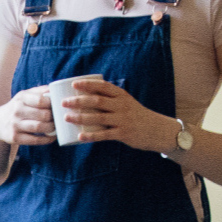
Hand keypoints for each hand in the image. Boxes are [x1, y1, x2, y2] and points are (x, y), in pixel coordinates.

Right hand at [0, 86, 55, 146]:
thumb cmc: (18, 107)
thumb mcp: (24, 96)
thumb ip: (39, 91)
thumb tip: (56, 89)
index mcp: (21, 98)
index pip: (40, 100)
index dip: (52, 104)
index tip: (58, 107)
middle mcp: (17, 110)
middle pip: (43, 115)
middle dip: (55, 118)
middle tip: (59, 119)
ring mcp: (15, 124)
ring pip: (39, 127)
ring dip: (52, 128)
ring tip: (56, 127)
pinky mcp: (15, 137)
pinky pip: (35, 140)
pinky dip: (46, 139)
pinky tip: (52, 137)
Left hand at [60, 77, 183, 152]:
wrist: (157, 130)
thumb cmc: (136, 115)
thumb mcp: (126, 103)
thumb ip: (110, 99)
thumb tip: (86, 96)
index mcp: (121, 95)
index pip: (103, 86)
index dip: (88, 85)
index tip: (73, 84)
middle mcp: (122, 105)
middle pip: (97, 101)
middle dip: (78, 101)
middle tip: (63, 103)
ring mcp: (122, 120)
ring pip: (98, 117)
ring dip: (80, 117)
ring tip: (66, 117)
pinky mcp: (123, 133)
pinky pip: (104, 135)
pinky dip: (91, 135)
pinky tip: (80, 136)